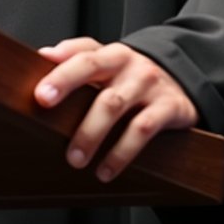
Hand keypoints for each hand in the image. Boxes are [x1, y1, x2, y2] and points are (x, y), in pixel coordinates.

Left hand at [33, 36, 197, 181]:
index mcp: (110, 53)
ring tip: (76, 159)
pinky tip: (106, 170)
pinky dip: (122, 153)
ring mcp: (148, 84)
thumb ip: (77, 58)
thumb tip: (42, 56)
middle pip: (94, 68)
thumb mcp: (110, 64)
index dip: (59, 70)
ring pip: (115, 104)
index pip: (81, 53)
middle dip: (68, 89)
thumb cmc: (133, 77)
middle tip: (48, 118)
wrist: (183, 80)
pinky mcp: (168, 107)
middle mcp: (128, 63)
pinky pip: (142, 130)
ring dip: (91, 133)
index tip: (40, 93)